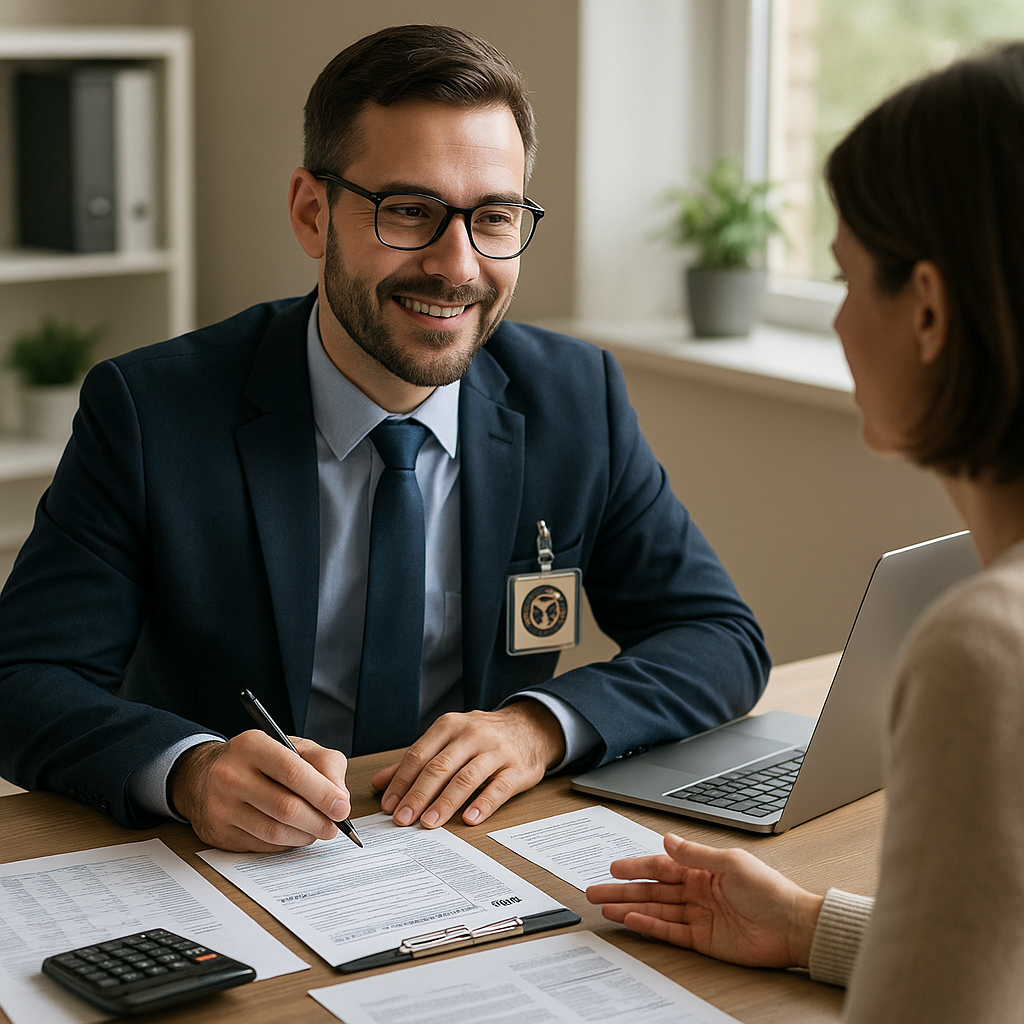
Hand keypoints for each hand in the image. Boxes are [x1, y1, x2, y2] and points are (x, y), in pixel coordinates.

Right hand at [169, 731, 350, 851]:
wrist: (204, 775)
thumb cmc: (258, 761)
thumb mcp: (293, 747)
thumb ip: (325, 764)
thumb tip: (340, 798)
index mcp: (252, 746)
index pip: (293, 772)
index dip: (323, 793)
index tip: (342, 808)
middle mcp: (230, 775)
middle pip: (285, 807)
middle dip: (318, 821)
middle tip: (334, 826)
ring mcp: (221, 806)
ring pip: (275, 832)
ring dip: (304, 835)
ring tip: (317, 830)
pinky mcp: (218, 833)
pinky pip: (262, 845)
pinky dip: (286, 843)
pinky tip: (293, 834)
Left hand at [370, 701, 565, 828]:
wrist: (530, 727)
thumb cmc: (483, 737)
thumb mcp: (449, 740)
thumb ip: (415, 761)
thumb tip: (379, 784)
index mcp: (450, 726)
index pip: (419, 755)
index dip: (401, 781)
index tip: (389, 805)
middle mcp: (472, 735)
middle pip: (439, 767)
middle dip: (418, 795)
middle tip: (403, 819)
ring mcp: (496, 751)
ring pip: (466, 778)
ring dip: (445, 803)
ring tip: (429, 823)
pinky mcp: (518, 768)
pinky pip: (498, 788)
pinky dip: (483, 804)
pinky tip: (469, 819)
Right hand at [586, 833, 823, 968]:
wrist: (793, 927)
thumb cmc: (770, 891)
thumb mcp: (731, 863)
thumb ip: (695, 854)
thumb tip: (667, 840)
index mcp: (703, 869)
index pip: (662, 865)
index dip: (636, 867)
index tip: (614, 867)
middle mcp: (697, 891)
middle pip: (652, 889)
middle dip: (624, 889)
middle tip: (596, 889)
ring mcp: (698, 915)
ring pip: (656, 910)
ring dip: (630, 908)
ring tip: (606, 907)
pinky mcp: (703, 939)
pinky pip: (669, 930)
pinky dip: (649, 926)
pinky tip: (631, 921)